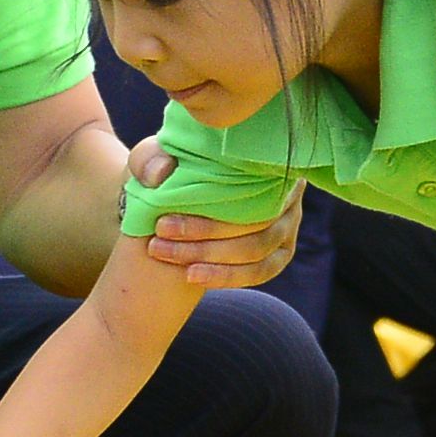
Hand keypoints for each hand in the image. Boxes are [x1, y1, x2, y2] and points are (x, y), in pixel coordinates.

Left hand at [134, 152, 301, 289]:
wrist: (175, 199)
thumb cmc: (169, 173)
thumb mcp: (153, 159)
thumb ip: (150, 159)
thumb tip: (162, 174)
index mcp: (259, 161)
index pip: (245, 188)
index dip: (208, 214)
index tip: (161, 224)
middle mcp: (283, 191)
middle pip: (253, 222)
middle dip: (204, 239)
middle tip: (158, 244)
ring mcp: (286, 225)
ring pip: (259, 251)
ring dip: (216, 263)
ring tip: (178, 267)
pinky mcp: (279, 253)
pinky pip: (261, 271)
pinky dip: (229, 276)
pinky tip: (195, 277)